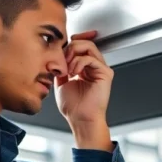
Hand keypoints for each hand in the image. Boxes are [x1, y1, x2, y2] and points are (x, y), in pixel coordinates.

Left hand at [55, 31, 113, 150]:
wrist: (80, 119)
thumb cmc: (73, 107)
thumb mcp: (60, 82)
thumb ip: (61, 67)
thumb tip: (56, 55)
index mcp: (84, 68)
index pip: (80, 46)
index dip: (71, 42)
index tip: (60, 46)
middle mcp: (94, 67)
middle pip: (85, 43)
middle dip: (70, 47)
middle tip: (62, 60)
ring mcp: (101, 69)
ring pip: (89, 46)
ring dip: (73, 54)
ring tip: (68, 68)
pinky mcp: (105, 73)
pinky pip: (91, 59)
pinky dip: (79, 62)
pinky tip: (74, 73)